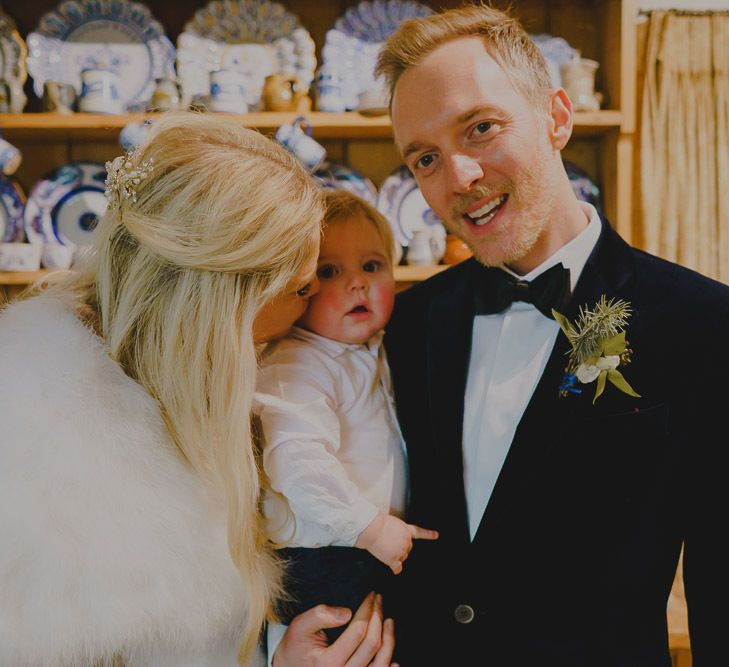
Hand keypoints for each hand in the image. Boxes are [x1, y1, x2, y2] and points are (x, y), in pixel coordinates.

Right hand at [272, 591, 397, 666]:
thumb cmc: (295, 645)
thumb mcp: (300, 625)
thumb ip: (320, 615)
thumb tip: (347, 612)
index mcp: (328, 662)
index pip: (358, 631)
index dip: (367, 609)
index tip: (370, 595)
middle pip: (372, 645)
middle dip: (378, 618)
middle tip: (379, 600)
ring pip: (381, 663)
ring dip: (389, 639)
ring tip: (388, 621)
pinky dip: (389, 666)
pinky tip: (392, 654)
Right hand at [356, 512, 438, 573]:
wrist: (373, 528)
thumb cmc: (378, 524)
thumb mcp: (392, 523)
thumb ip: (397, 531)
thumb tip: (393, 541)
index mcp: (406, 530)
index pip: (419, 532)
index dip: (428, 534)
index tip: (436, 535)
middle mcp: (406, 541)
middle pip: (407, 549)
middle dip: (400, 548)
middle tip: (388, 543)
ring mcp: (401, 550)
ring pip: (401, 557)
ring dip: (393, 555)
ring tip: (384, 547)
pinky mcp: (394, 558)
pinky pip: (397, 567)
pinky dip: (396, 568)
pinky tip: (395, 569)